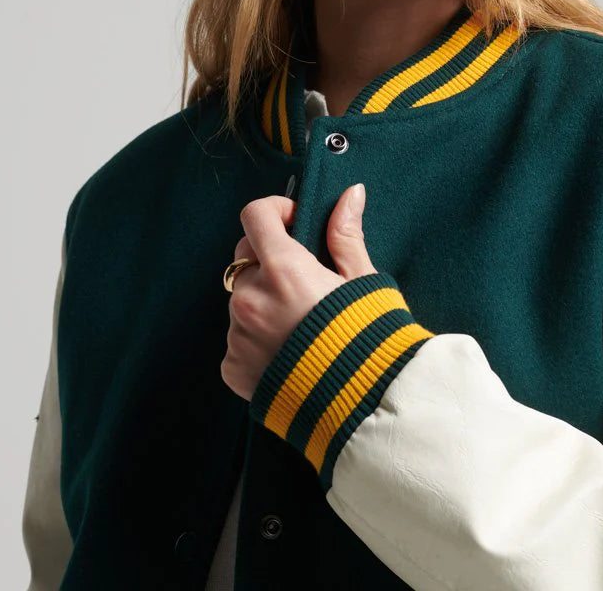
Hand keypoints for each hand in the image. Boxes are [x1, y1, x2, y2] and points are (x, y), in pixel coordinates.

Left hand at [221, 183, 376, 401]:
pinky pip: (237, 340)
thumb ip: (346, 234)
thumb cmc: (370, 341)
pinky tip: (289, 353)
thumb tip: (350, 193)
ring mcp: (238, 335)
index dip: (275, 212)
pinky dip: (256, 340)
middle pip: (245, 258)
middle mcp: (252, 299)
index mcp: (283, 270)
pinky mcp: (232, 368)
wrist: (364, 410)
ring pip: (241, 301)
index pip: (255, 216)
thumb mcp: (363, 281)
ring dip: (263, 302)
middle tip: (305, 282)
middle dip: (270, 259)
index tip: (294, 223)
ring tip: (302, 326)